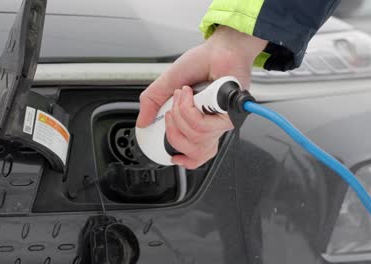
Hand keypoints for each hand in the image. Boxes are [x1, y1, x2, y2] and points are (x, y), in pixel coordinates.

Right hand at [137, 26, 266, 168]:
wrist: (219, 50)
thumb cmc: (201, 63)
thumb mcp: (167, 84)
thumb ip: (152, 102)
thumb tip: (141, 122)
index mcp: (201, 122)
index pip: (199, 153)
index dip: (187, 161)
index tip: (175, 157)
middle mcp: (212, 125)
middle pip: (193, 151)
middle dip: (173, 130)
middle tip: (171, 110)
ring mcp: (221, 122)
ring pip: (195, 137)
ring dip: (181, 113)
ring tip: (184, 95)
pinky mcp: (228, 117)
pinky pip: (202, 126)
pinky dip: (189, 109)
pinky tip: (192, 94)